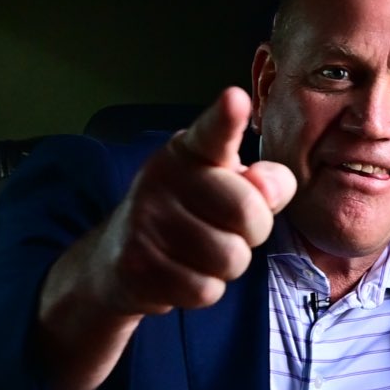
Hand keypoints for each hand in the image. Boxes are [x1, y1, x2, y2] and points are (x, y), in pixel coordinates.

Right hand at [83, 87, 297, 315]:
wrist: (118, 260)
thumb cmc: (191, 215)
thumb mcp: (228, 187)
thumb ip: (263, 183)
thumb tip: (271, 187)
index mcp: (189, 151)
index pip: (212, 133)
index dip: (227, 118)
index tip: (235, 99)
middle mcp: (163, 177)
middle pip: (249, 212)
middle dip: (254, 232)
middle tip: (228, 229)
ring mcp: (146, 221)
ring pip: (232, 258)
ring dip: (228, 265)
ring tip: (201, 251)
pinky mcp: (138, 265)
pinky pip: (206, 290)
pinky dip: (204, 289)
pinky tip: (181, 272)